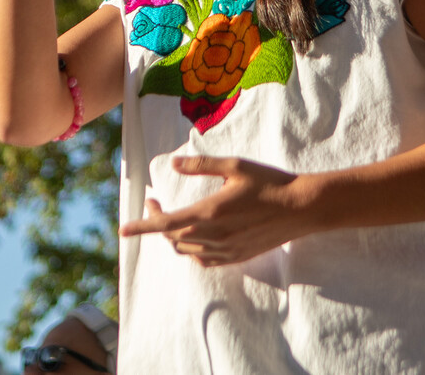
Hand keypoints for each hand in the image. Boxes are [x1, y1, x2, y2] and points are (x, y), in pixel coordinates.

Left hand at [119, 156, 314, 266]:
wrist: (301, 208)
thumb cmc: (269, 182)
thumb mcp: (235, 165)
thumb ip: (201, 165)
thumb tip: (172, 164)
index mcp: (210, 213)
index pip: (166, 224)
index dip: (142, 226)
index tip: (123, 229)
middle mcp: (215, 236)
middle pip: (172, 238)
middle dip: (157, 222)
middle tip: (156, 202)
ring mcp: (226, 251)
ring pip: (186, 251)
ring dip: (173, 237)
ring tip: (172, 217)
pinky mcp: (237, 257)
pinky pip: (204, 261)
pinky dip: (191, 251)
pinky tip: (194, 238)